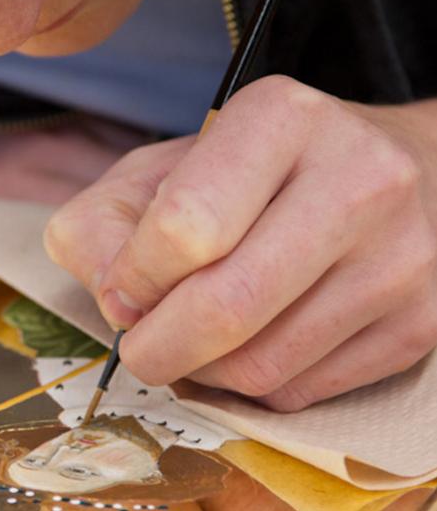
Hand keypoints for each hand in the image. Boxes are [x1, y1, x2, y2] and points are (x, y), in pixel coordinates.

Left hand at [45, 75, 436, 410]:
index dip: (134, 276)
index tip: (121, 293)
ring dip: (202, 370)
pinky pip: (302, 391)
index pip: (186, 224)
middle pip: (227, 305)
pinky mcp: (421, 322)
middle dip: (157, 347)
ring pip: (262, 364)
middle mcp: (359, 179)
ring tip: (191, 341)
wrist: (397, 169)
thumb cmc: (256, 172)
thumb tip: (113, 303)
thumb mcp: (164, 166)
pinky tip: (245, 346)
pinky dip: (251, 385)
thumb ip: (105, 221)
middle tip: (139, 349)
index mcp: (282, 118)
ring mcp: (402, 255)